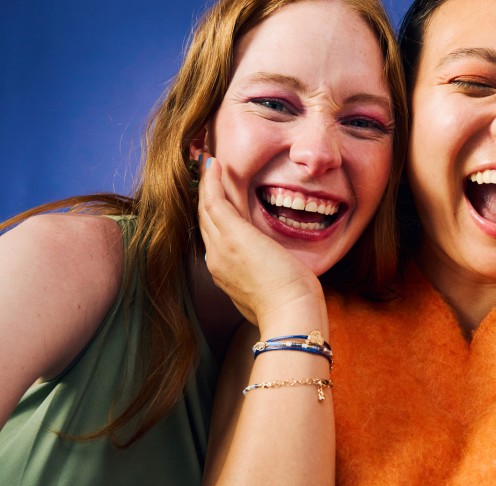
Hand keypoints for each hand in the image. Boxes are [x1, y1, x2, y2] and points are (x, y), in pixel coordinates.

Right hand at [196, 153, 325, 329]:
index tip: (217, 195)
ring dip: (206, 181)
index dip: (213, 213)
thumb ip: (264, 274)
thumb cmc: (290, 305)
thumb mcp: (270, 288)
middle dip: (204, 193)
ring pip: (206, 207)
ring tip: (207, 161)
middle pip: (204, 219)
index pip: (214, 236)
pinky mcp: (232, 234)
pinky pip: (214, 199)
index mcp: (224, 272)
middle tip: (205, 169)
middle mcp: (215, 259)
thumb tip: (275, 266)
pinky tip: (214, 164)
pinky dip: (212, 180)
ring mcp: (220, 247)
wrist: (290, 314)